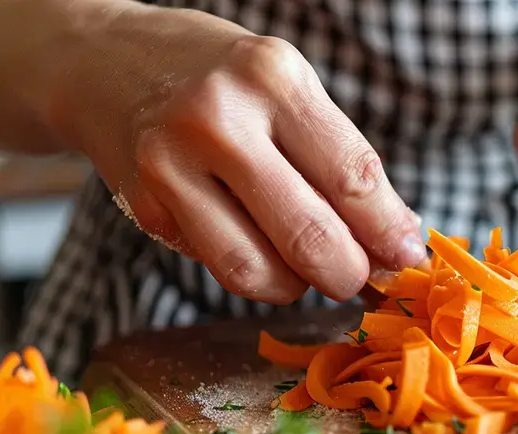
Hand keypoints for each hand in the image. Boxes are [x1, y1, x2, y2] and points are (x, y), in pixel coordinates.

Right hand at [50, 4, 425, 302]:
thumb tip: (399, 240)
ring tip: (307, 266)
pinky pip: (221, 268)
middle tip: (360, 277)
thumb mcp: (288, 90)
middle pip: (310, 236)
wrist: (108, 64)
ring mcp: (173, 167)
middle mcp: (219, 120)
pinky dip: (255, 271)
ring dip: (299, 285)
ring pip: (259, 272)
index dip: (389, 232)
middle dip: (349, 274)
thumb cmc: (222, 80)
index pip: (352, 177)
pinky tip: (258, 243)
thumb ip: (340, 160)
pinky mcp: (146, 208)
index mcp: (274, 79)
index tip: (409, 258)